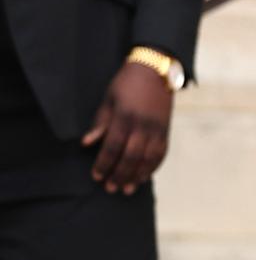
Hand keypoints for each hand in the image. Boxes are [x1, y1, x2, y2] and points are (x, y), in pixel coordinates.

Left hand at [82, 61, 173, 193]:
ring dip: (136, 176)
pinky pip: (160, 154)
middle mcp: (142, 125)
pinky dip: (152, 168)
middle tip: (110, 188)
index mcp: (124, 116)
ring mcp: (156, 129)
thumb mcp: (109, 99)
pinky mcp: (166, 131)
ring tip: (127, 189)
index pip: (112, 146)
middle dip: (119, 175)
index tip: (96, 176)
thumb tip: (86, 144)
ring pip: (147, 159)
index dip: (103, 163)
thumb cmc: (127, 83)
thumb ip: (100, 123)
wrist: (156, 70)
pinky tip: (143, 177)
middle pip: (130, 157)